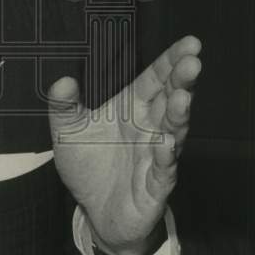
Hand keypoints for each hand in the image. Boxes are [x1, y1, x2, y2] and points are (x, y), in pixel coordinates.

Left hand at [48, 35, 201, 254]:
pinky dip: (165, 156)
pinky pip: (163, 169)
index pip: (155, 79)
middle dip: (182, 81)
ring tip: (182, 97)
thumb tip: (62, 81)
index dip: (171, 61)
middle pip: (170, 100)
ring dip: (178, 114)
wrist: (95, 210)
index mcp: (132, 108)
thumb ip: (63, 106)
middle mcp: (150, 127)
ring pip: (173, 131)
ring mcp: (156, 155)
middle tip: (192, 63)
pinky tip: (165, 142)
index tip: (190, 44)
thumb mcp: (67, 132)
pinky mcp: (155, 185)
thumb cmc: (90, 164)